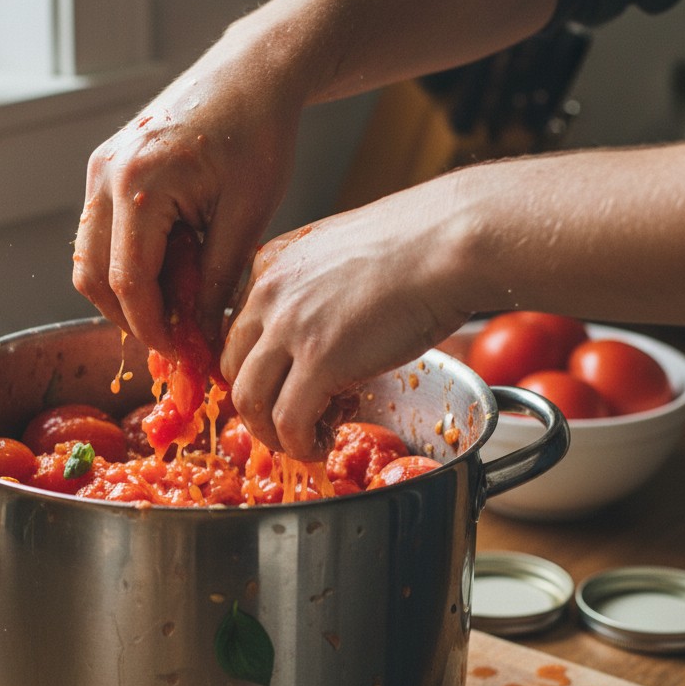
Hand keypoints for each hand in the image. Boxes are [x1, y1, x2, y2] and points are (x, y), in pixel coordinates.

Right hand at [72, 41, 302, 357]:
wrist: (252, 74)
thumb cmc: (259, 134)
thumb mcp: (247, 216)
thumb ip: (216, 280)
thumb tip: (200, 334)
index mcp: (140, 184)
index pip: (128, 282)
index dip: (152, 328)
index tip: (181, 354)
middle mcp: (107, 175)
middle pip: (93, 277)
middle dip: (131, 318)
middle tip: (174, 339)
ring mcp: (100, 169)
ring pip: (89, 258)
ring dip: (124, 294)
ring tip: (175, 308)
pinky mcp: (107, 168)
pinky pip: (100, 233)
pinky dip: (125, 263)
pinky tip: (169, 272)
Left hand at [220, 182, 472, 460]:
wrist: (451, 242)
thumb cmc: (420, 244)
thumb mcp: (343, 254)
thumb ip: (319, 287)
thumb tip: (328, 328)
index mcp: (271, 264)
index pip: (239, 332)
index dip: (259, 370)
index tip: (283, 389)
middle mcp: (269, 293)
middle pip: (233, 367)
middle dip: (257, 404)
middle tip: (290, 422)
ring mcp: (290, 327)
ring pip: (248, 400)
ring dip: (271, 432)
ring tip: (303, 441)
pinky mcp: (319, 360)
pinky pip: (289, 421)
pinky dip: (300, 444)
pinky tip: (323, 443)